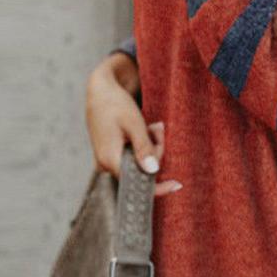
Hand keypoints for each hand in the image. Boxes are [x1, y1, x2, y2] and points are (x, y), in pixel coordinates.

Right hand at [85, 53, 182, 196]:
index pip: (137, 182)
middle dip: (156, 152)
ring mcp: (108, 160)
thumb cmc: (115, 104)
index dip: (158, 186)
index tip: (176, 185)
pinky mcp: (113, 155)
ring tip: (151, 126)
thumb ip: (144, 148)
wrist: (100, 91)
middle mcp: (106, 164)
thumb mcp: (134, 123)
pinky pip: (134, 157)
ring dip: (151, 146)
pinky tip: (145, 130)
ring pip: (140, 162)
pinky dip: (144, 145)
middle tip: (157, 128)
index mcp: (110, 159)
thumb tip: (153, 171)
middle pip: (142, 171)